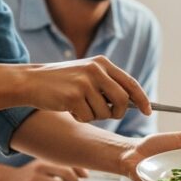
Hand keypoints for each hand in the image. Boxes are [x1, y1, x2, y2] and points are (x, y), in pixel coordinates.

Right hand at [0, 158, 87, 180]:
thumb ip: (61, 167)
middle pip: (66, 172)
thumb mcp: (44, 166)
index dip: (80, 169)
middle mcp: (42, 167)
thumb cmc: (30, 174)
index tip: (85, 176)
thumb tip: (85, 173)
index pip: (68, 161)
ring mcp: (35, 179)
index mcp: (47, 160)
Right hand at [26, 56, 150, 121]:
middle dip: (118, 113)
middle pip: (122, 100)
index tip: (149, 111)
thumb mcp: (86, 74)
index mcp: (102, 63)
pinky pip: (88, 117)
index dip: (142, 98)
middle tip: (106, 114)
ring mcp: (85, 82)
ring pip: (104, 112)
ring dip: (94, 115)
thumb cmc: (61, 82)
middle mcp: (96, 70)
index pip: (130, 82)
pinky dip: (80, 118)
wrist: (31, 81)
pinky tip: (69, 108)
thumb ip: (107, 84)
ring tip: (79, 105)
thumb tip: (132, 103)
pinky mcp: (74, 96)